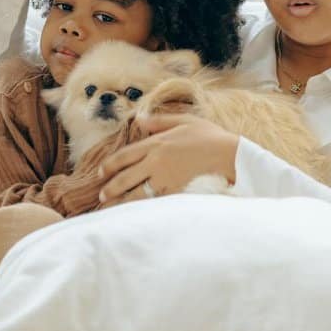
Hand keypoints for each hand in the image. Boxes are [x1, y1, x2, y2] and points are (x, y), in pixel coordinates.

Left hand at [98, 114, 238, 202]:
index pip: (124, 156)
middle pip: (125, 177)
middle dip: (111, 188)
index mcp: (156, 143)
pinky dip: (141, 207)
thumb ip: (160, 121)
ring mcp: (164, 178)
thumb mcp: (185, 120)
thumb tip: (140, 119)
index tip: (101, 172)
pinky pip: (152, 201)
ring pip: (135, 193)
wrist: (228, 154)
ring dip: (121, 201)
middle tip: (103, 195)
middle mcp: (155, 162)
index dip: (109, 165)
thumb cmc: (210, 136)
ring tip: (113, 206)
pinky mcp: (174, 191)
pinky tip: (135, 211)